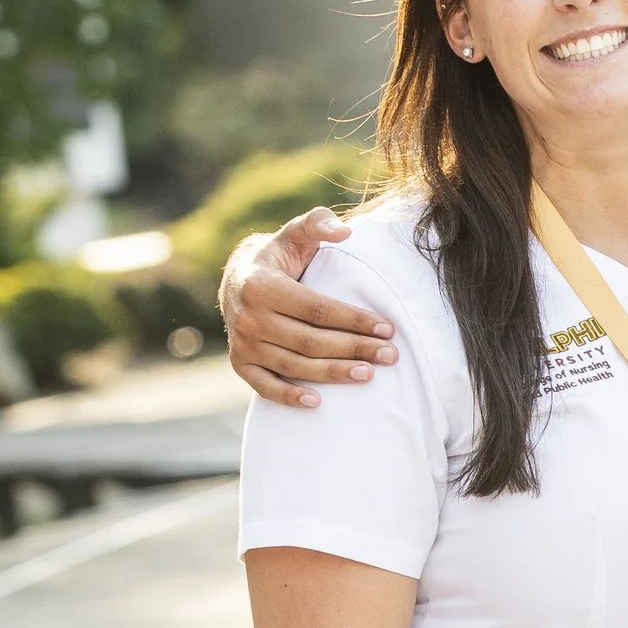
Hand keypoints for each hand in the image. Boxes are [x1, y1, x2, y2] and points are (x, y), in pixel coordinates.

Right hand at [222, 210, 396, 407]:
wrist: (237, 278)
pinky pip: (265, 386)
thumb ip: (317, 224)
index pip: (318, 309)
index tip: (388, 328)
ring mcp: (243, 344)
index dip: (354, 320)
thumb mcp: (294, 234)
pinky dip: (289, 397)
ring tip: (369, 374)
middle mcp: (249, 318)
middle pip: (310, 341)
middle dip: (354, 349)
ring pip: (294, 366)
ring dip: (333, 374)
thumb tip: (345, 232)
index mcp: (262, 286)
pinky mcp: (240, 364)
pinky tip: (318, 402)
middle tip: (390, 356)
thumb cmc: (278, 256)